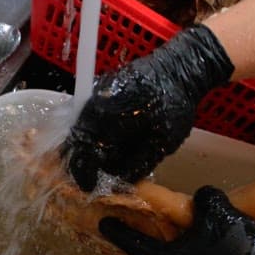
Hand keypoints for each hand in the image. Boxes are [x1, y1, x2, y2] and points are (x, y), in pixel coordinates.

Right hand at [63, 25, 233, 191]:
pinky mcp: (98, 88)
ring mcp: (93, 93)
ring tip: (104, 160)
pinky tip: (108, 141)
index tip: (90, 187)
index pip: (83, 152)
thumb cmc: (175, 105)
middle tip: (95, 176)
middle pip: (75, 140)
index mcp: (107, 118)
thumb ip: (136, 165)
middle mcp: (93, 103)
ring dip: (87, 146)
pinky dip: (93, 132)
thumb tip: (116, 183)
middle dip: (83, 161)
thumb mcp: (161, 143)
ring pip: (78, 127)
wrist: (180, 67)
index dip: (85, 175)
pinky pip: (86, 115)